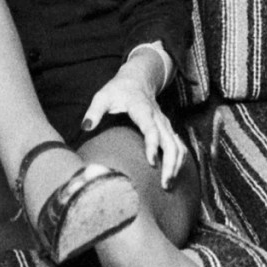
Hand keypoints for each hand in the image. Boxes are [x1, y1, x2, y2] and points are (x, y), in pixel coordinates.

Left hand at [80, 57, 185, 187]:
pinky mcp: (168, 130)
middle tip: (165, 186)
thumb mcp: (103, 96)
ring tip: (169, 186)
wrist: (137, 80)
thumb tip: (86, 127)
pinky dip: (180, 162)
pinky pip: (179, 146)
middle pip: (170, 142)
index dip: (152, 145)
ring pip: (178, 146)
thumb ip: (94, 111)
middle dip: (170, 164)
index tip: (152, 163)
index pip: (151, 129)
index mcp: (143, 110)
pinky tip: (173, 176)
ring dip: (177, 166)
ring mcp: (166, 124)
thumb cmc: (118, 90)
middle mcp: (158, 118)